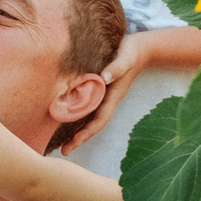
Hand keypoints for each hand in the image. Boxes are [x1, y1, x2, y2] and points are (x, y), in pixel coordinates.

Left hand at [64, 35, 148, 154]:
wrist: (139, 48)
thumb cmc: (131, 52)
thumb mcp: (125, 58)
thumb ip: (116, 68)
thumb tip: (104, 78)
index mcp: (112, 97)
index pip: (99, 120)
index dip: (86, 133)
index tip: (74, 143)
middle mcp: (107, 101)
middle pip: (92, 125)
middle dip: (79, 139)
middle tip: (63, 152)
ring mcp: (103, 97)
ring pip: (88, 118)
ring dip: (76, 131)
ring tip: (61, 143)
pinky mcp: (98, 90)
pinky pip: (86, 107)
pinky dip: (77, 116)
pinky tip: (65, 118)